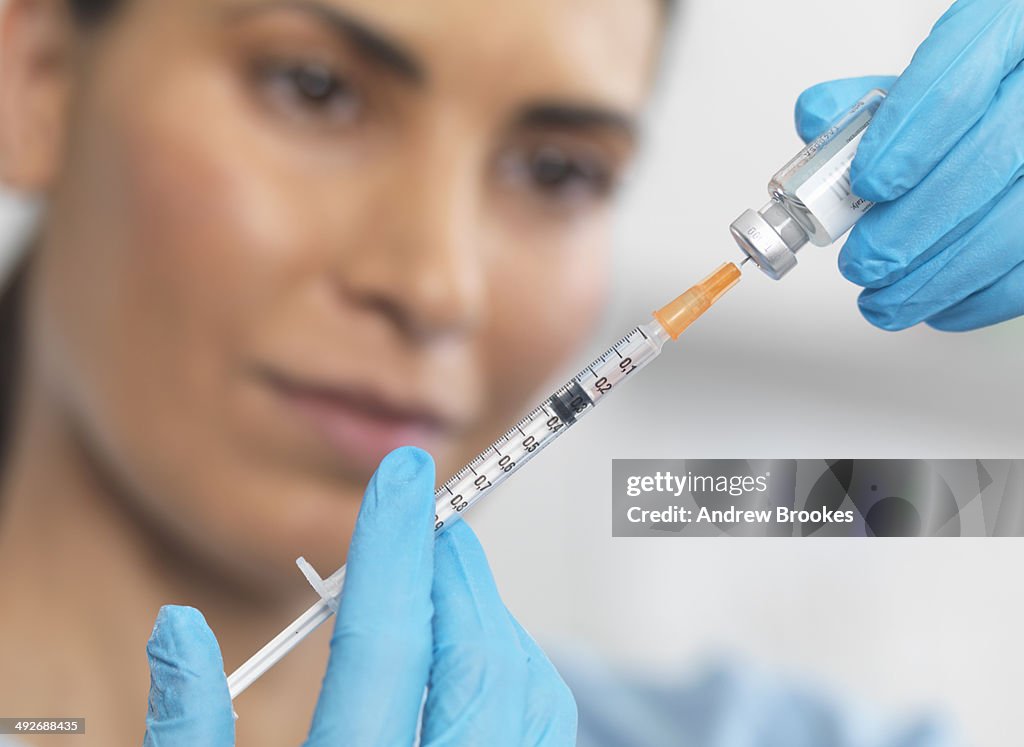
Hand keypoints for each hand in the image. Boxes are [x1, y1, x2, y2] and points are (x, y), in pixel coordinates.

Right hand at [142, 447, 576, 745]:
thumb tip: (182, 628)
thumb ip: (186, 730)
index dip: (392, 546)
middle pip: (471, 661)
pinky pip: (539, 726)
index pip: (379, 645)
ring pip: (524, 690)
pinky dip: (514, 666)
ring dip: (489, 615)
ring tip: (443, 581)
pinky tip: (470, 655)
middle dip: (454, 574)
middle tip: (428, 523)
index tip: (406, 472)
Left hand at [794, 0, 1023, 330]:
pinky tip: (935, 307)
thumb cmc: (969, 102)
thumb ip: (864, 102)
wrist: (1017, 117)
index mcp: (1002, 37)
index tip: (866, 184)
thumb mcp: (921, 82)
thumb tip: (816, 121)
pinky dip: (977, 299)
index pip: (957, 85)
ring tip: (882, 300)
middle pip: (984, 163)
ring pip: (1012, 228)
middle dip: (909, 228)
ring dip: (937, 278)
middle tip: (861, 262)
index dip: (907, 138)